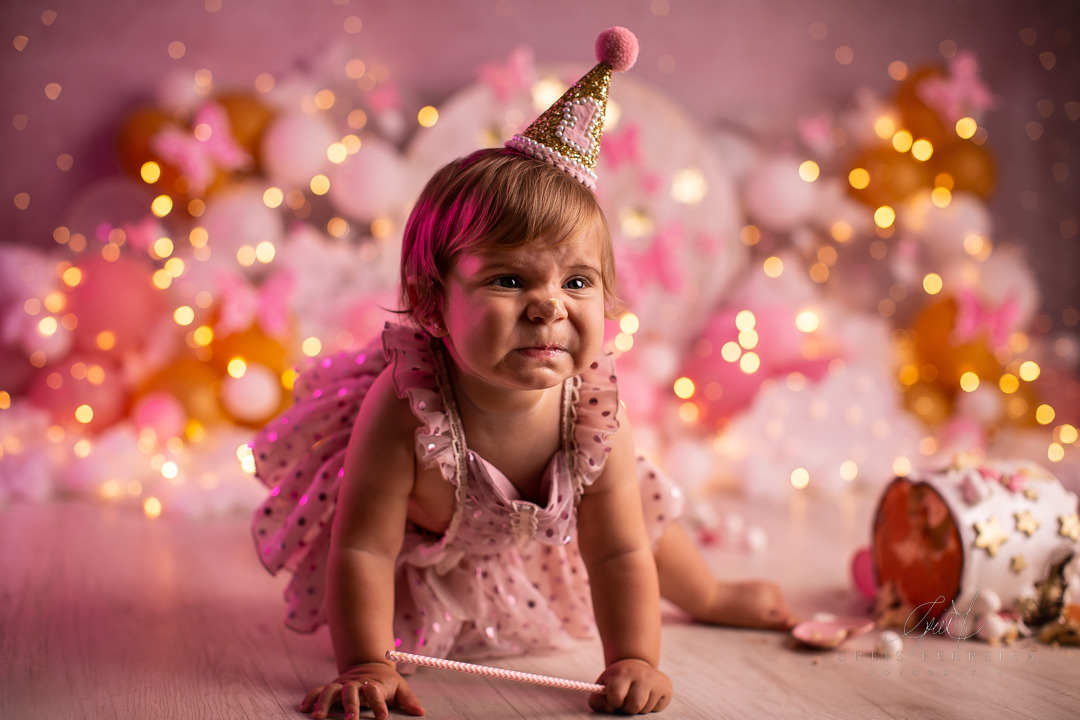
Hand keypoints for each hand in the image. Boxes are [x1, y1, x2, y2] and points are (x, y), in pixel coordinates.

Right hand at [299, 661, 424, 719]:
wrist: (370, 665)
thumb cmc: (386, 682)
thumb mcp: (400, 687)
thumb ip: (408, 700)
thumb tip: (420, 712)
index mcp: (374, 684)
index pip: (376, 693)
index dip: (379, 705)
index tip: (383, 717)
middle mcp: (356, 684)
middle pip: (351, 692)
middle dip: (350, 706)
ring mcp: (342, 685)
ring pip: (330, 691)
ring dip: (323, 703)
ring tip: (317, 717)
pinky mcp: (332, 687)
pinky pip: (318, 691)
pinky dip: (310, 698)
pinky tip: (303, 708)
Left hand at [588, 658, 671, 713]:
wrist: (637, 666)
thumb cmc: (617, 681)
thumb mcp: (603, 685)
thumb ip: (597, 700)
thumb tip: (610, 709)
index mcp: (622, 673)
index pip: (616, 696)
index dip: (613, 702)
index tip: (615, 698)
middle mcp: (641, 674)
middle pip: (633, 706)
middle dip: (627, 708)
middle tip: (626, 700)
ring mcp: (655, 681)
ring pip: (645, 709)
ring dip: (638, 708)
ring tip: (636, 697)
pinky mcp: (666, 688)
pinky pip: (656, 708)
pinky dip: (650, 707)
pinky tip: (647, 696)